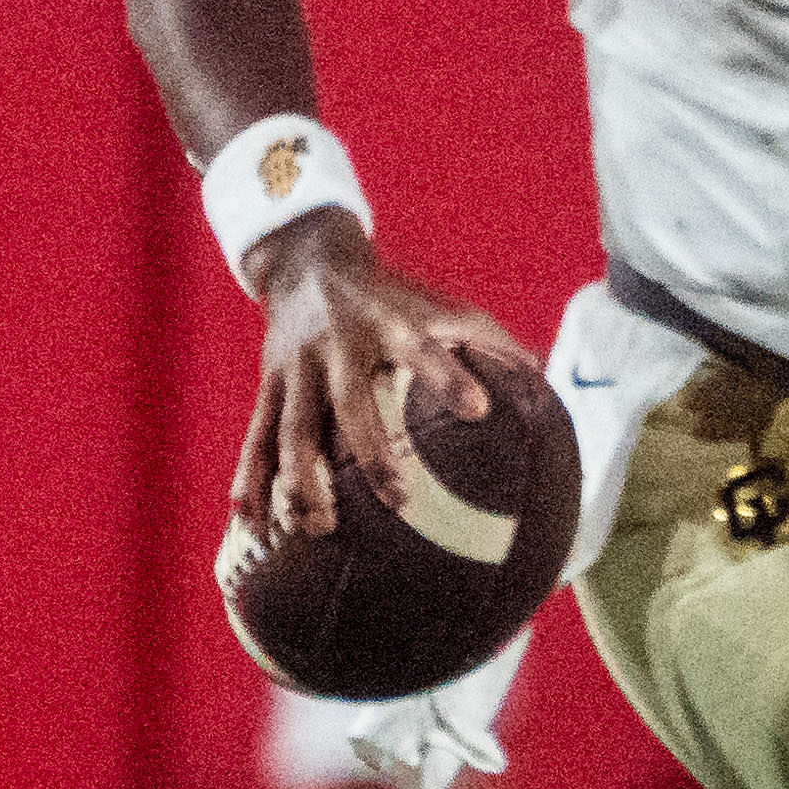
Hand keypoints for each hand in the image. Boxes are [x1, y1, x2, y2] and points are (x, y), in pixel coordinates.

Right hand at [236, 214, 523, 541]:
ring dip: (302, 480)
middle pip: (348, 402)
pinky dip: (249, 482)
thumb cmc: (389, 296)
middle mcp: (335, 346)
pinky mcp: (268, 389)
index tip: (478, 410)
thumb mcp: (435, 304)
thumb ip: (485, 338)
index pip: (419, 347)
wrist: (305, 260)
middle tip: (400, 500)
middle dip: (370, 451)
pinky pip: (255, 440)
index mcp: (383, 323)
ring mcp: (295, 370)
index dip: (446, 376)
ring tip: (320, 527)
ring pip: (291, 430)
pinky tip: (251, 525)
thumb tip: (538, 376)